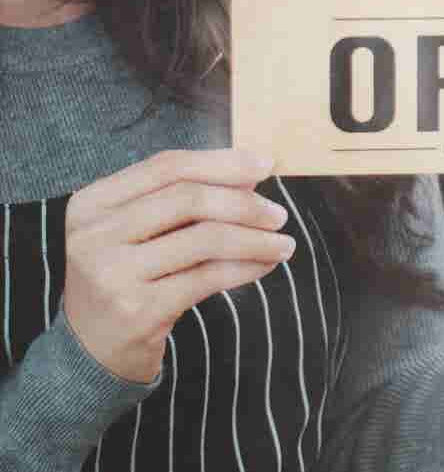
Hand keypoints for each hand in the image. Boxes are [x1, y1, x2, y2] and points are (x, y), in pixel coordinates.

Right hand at [60, 148, 295, 382]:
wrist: (89, 351)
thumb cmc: (125, 278)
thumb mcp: (135, 231)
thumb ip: (181, 199)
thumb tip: (250, 176)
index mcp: (91, 204)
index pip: (167, 167)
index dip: (222, 162)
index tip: (266, 164)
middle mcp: (95, 236)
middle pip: (189, 199)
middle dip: (245, 203)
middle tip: (280, 215)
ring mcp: (113, 275)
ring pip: (205, 239)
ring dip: (256, 239)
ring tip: (284, 244)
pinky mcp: (138, 311)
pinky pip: (209, 277)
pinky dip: (248, 267)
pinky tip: (267, 265)